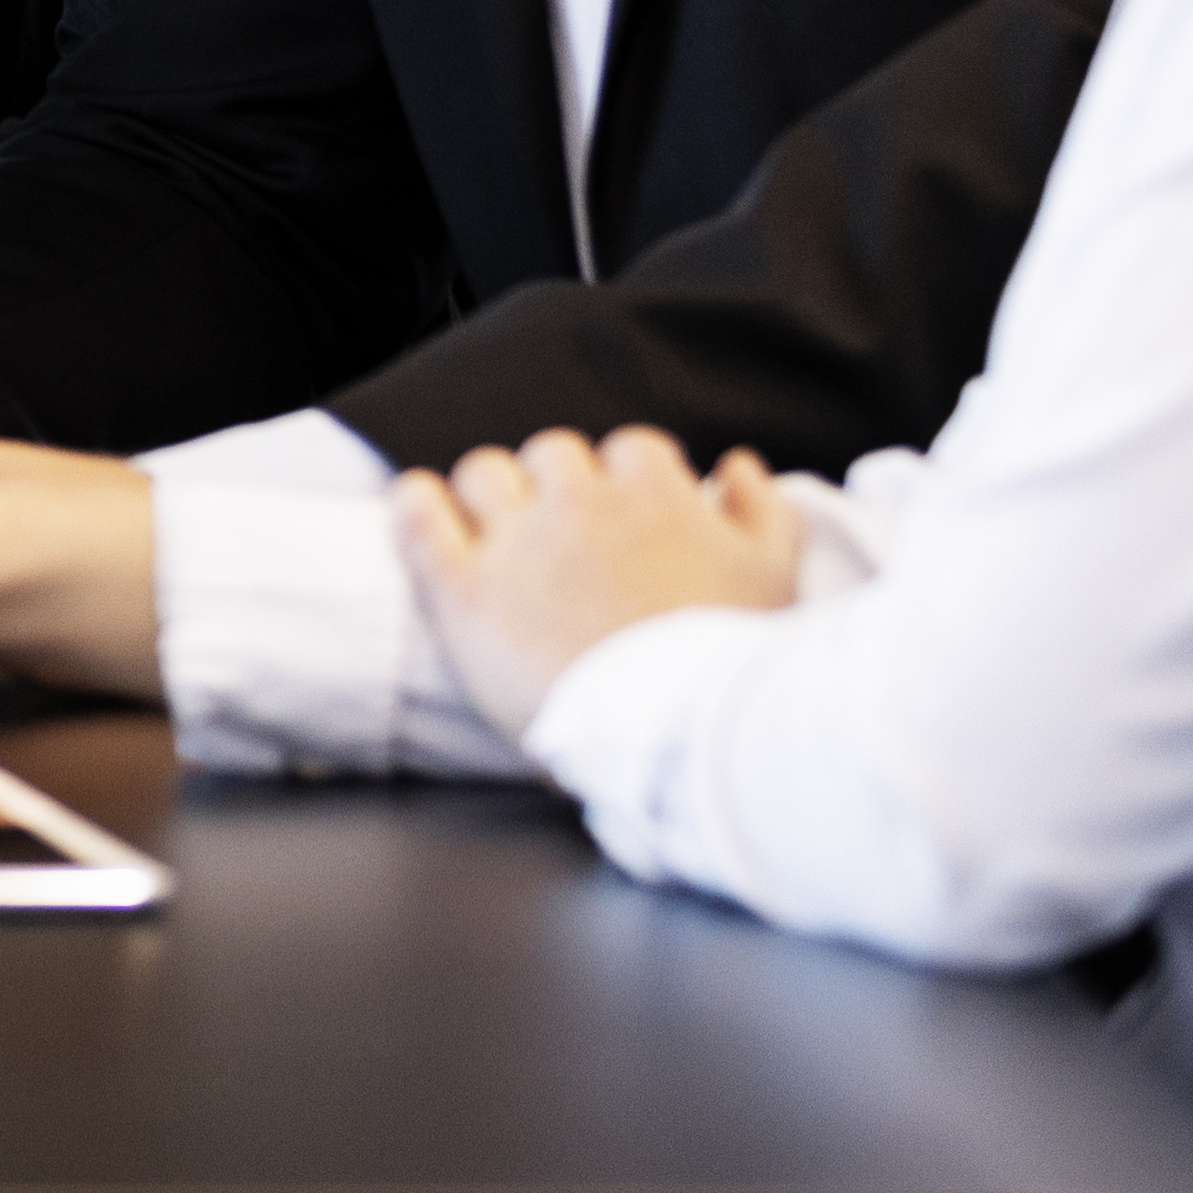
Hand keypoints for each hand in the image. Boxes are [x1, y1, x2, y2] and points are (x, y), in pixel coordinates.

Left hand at [394, 426, 804, 737]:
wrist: (673, 739)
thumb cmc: (729, 664)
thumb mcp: (775, 578)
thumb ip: (759, 509)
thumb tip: (734, 465)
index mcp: (652, 490)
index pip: (630, 452)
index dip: (628, 489)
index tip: (629, 530)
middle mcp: (577, 500)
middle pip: (552, 457)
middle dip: (559, 492)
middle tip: (568, 551)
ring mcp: (514, 540)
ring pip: (484, 474)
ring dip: (492, 500)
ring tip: (504, 549)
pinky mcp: (460, 589)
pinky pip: (417, 513)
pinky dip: (417, 506)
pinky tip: (428, 517)